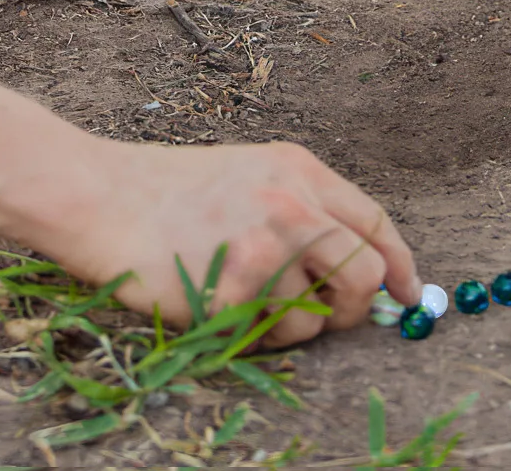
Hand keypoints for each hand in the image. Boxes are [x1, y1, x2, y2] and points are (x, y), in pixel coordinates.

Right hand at [23, 140, 418, 345]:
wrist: (102, 195)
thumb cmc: (174, 190)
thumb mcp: (256, 173)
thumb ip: (309, 208)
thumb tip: (364, 266)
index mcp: (302, 172)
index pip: (374, 223)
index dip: (398, 264)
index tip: (408, 293)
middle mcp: (292, 206)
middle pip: (362, 275)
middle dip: (356, 307)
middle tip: (329, 315)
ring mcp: (262, 250)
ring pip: (311, 320)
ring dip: (286, 325)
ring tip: (244, 297)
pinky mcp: (228, 293)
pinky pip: (262, 338)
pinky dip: (245, 333)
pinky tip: (215, 302)